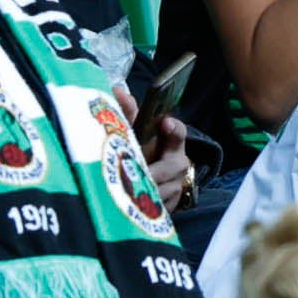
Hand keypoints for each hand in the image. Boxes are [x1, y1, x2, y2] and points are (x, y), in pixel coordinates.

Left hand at [113, 86, 190, 210]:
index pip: (178, 133)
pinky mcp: (171, 206)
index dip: (174, 128)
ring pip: (163, 190)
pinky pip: (159, 207)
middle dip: (152, 171)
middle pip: (171, 167)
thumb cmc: (141, 152)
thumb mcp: (136, 134)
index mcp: (171, 143)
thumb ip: (129, 113)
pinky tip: (130, 205)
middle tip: (135, 174)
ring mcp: (177, 186)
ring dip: (145, 190)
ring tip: (125, 191)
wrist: (153, 181)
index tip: (165, 122)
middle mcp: (179, 164)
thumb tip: (118, 90)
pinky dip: (144, 206)